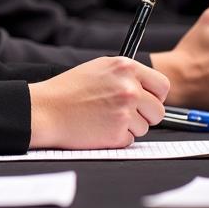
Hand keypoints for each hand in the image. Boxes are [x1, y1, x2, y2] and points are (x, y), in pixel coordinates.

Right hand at [27, 56, 167, 148]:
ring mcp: (125, 110)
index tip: (146, 100)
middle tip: (123, 113)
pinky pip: (131, 140)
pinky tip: (99, 127)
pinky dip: (117, 137)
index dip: (155, 95)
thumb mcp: (97, 69)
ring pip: (145, 127)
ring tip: (104, 117)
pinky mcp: (119, 132)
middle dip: (145, 115)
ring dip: (129, 126)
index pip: (162, 85)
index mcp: (125, 67)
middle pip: (158, 110)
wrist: (46, 110)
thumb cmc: (67, 91)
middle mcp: (129, 87)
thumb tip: (146, 87)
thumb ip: (124, 75)